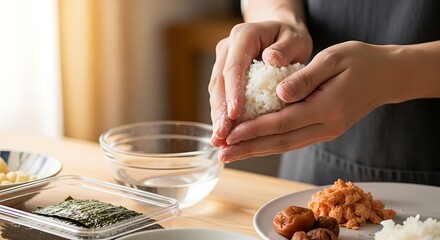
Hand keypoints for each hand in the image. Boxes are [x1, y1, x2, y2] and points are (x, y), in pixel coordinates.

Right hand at [209, 21, 311, 146]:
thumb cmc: (291, 38)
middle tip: (222, 135)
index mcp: (244, 36)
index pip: (233, 67)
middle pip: (219, 82)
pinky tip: (225, 134)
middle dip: (220, 110)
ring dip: (217, 117)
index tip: (235, 114)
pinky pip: (221, 96)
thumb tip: (271, 59)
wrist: (283, 34)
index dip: (232, 91)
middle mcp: (228, 48)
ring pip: (216, 92)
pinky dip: (222, 115)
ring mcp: (223, 61)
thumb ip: (285, 48)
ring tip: (219, 140)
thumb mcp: (295, 38)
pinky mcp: (225, 75)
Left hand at [218, 41, 405, 161]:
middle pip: (280, 142)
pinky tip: (253, 145)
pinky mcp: (323, 130)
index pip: (282, 123)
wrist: (387, 76)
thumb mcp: (334, 59)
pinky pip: (292, 141)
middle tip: (222, 154)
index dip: (253, 130)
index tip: (230, 134)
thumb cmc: (360, 61)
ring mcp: (325, 131)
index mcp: (326, 107)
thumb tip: (279, 93)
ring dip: (256, 151)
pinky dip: (270, 144)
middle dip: (248, 149)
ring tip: (231, 154)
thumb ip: (306, 78)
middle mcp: (325, 126)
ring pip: (285, 145)